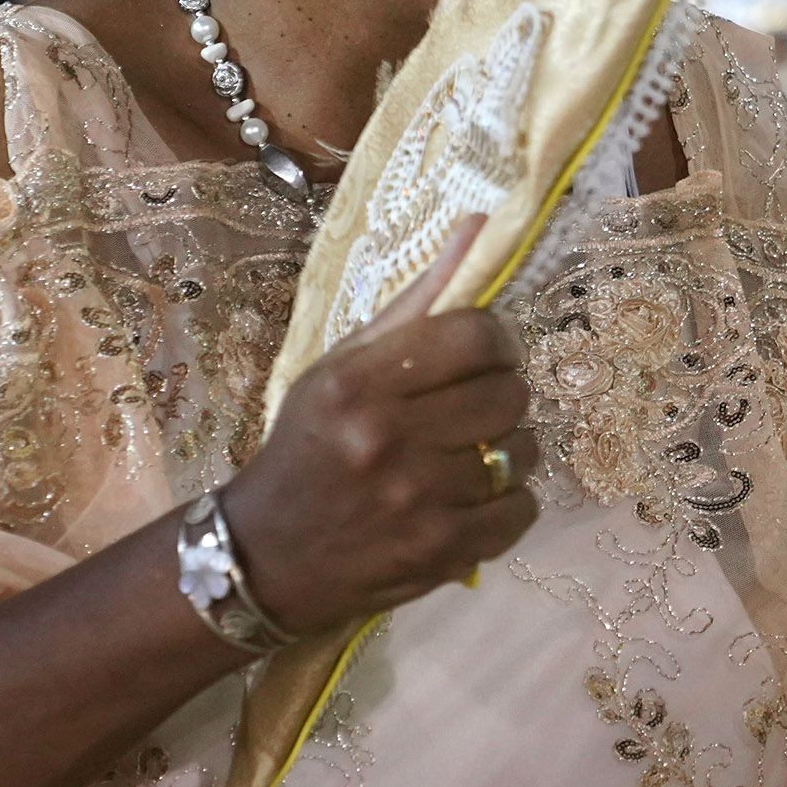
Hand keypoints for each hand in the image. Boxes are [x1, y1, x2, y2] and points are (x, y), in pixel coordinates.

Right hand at [220, 221, 538, 633]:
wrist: (265, 558)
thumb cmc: (307, 448)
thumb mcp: (340, 368)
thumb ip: (414, 303)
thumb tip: (477, 227)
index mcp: (359, 383)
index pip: (476, 335)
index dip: (494, 341)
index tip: (482, 355)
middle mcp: (389, 438)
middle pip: (510, 392)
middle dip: (500, 395)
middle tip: (470, 410)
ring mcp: (418, 500)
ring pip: (521, 451)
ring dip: (506, 451)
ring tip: (466, 458)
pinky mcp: (441, 552)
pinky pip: (521, 510)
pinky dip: (508, 504)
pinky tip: (471, 500)